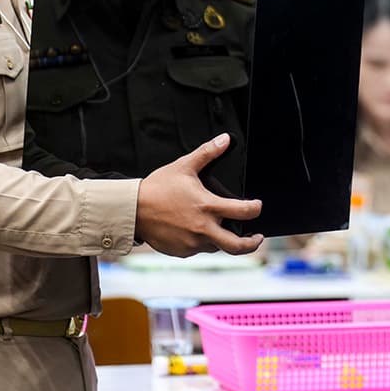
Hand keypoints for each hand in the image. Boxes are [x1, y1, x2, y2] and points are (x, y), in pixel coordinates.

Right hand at [135, 133, 262, 256]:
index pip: (243, 212)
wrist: (132, 209)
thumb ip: (207, 153)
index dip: (255, 208)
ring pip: (216, 246)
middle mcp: (202, 229)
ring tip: (220, 229)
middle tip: (256, 238)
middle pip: (236, 246)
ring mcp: (192, 243)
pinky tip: (194, 230)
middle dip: (251, 244)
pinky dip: (201, 242)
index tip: (257, 206)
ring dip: (221, 239)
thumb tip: (225, 139)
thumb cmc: (157, 187)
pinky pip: (197, 249)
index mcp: (207, 207)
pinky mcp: (181, 251)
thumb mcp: (184, 166)